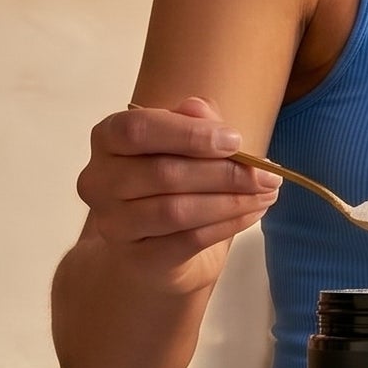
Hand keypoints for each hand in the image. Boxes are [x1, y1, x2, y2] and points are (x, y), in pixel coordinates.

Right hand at [76, 97, 279, 281]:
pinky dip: (228, 225)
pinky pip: (188, 240)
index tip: (235, 141)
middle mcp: (99, 180)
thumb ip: (193, 119)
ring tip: (267, 193)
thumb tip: (201, 110)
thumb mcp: (185, 139)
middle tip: (268, 173)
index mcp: (107, 138)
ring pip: (177, 210)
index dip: (188, 134)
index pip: (138, 129)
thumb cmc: (169, 177)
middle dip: (224, 172)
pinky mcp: (136, 257)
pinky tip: (253, 212)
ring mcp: (113, 223)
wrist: (152, 241)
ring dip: (232, 201)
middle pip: (164, 173)